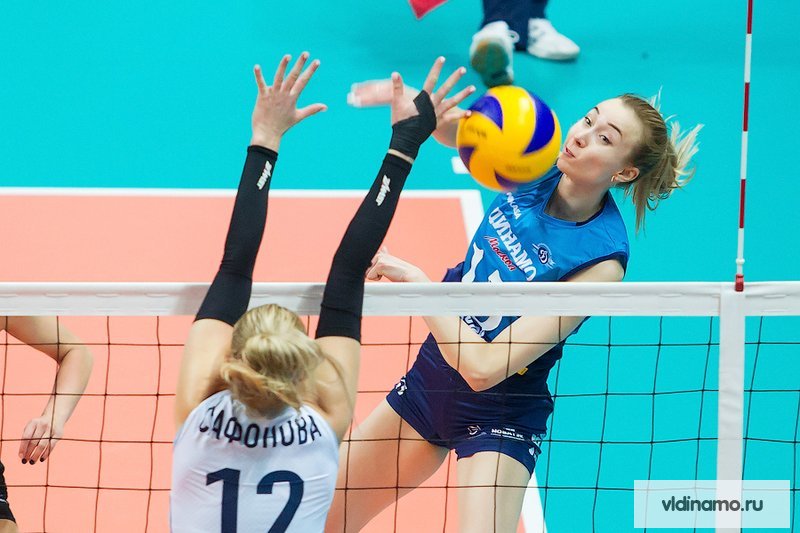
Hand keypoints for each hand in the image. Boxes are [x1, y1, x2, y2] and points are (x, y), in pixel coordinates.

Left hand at [19, 416, 62, 463]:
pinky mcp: (58, 434)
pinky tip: (42, 459)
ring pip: (42, 445)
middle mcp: (42, 425)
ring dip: (36, 455)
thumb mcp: (32, 426)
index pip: (26, 437)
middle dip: (29, 453)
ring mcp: (51, 429)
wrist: (56, 415)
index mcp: (33, 423)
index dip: (22, 447)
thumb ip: (27, 437)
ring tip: (32, 462)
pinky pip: (51, 446)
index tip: (20, 456)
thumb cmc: (40, 425)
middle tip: (25, 461)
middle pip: (34, 442)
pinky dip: (46, 454)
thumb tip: (22, 454)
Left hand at [250, 52, 327, 150]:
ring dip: (283, 66)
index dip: (310, 71)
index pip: (304, 81)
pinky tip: (257, 66)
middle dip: (300, 64)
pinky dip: (258, 75)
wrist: (268, 133)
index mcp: (293, 98)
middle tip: (306, 53)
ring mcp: (273, 94)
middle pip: (294, 76)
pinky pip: (261, 84)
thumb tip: (325, 107)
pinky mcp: (263, 96)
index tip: (316, 62)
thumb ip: (312, 109)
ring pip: (279, 77)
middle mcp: (284, 94)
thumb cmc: (283, 125)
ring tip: (288, 56)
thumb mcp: (299, 116)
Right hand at [348, 78, 469, 147]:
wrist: (406, 140)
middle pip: (446, 89)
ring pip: (453, 102)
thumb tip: (395, 73)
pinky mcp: (439, 123)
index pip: (431, 80)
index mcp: (423, 99)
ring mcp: (437, 114)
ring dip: (463, 95)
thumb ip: (397, 88)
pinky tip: (469, 112)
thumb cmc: (400, 122)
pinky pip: (452, 118)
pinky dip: (460, 115)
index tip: (442, 58)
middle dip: (454, 78)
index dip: (436, 69)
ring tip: (473, 87)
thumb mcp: (397, 103)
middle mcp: (433, 105)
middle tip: (463, 69)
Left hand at [366, 247, 428, 282]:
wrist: (410, 276)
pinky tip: (388, 275)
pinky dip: (378, 279)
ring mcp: (379, 259)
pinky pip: (370, 277)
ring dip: (376, 276)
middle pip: (365, 269)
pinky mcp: (380, 265)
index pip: (367, 259)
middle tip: (386, 273)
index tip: (381, 269)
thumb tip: (383, 248)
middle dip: (373, 274)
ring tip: (388, 274)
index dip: (370, 268)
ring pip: (367, 273)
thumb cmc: (400, 273)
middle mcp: (379, 254)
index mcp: (381, 254)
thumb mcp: (390, 262)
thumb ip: (384, 255)